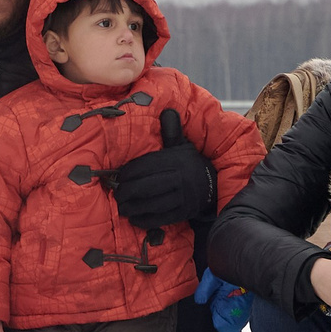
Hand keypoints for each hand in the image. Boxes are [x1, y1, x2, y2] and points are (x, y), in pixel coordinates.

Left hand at [111, 109, 216, 230]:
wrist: (214, 184)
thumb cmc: (190, 164)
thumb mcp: (183, 146)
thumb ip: (172, 131)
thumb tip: (168, 111)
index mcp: (176, 161)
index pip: (146, 167)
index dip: (128, 173)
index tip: (117, 177)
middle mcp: (180, 179)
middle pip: (147, 187)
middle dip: (127, 192)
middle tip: (116, 194)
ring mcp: (183, 198)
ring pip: (152, 204)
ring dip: (133, 208)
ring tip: (122, 208)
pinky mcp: (184, 212)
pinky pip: (161, 218)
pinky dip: (145, 220)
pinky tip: (134, 219)